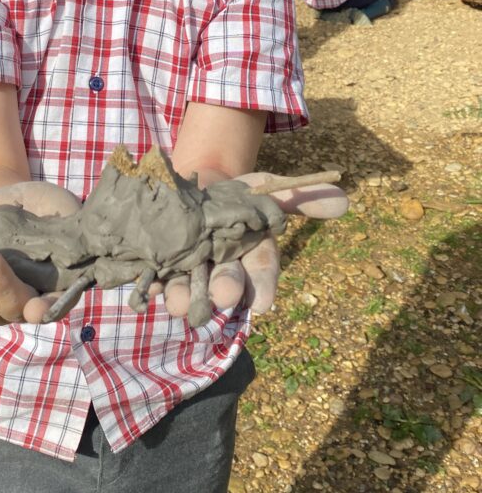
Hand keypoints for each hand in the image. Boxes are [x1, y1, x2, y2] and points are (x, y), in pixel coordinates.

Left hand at [162, 172, 347, 321]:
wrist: (193, 187)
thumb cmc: (238, 196)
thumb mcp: (270, 189)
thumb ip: (301, 197)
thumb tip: (345, 199)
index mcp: (251, 253)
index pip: (262, 272)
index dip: (263, 286)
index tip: (263, 305)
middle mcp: (222, 266)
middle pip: (224, 281)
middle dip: (223, 289)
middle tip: (222, 297)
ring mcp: (190, 267)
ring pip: (188, 286)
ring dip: (184, 295)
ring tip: (180, 303)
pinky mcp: (160, 263)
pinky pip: (154, 275)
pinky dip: (150, 281)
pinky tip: (148, 284)